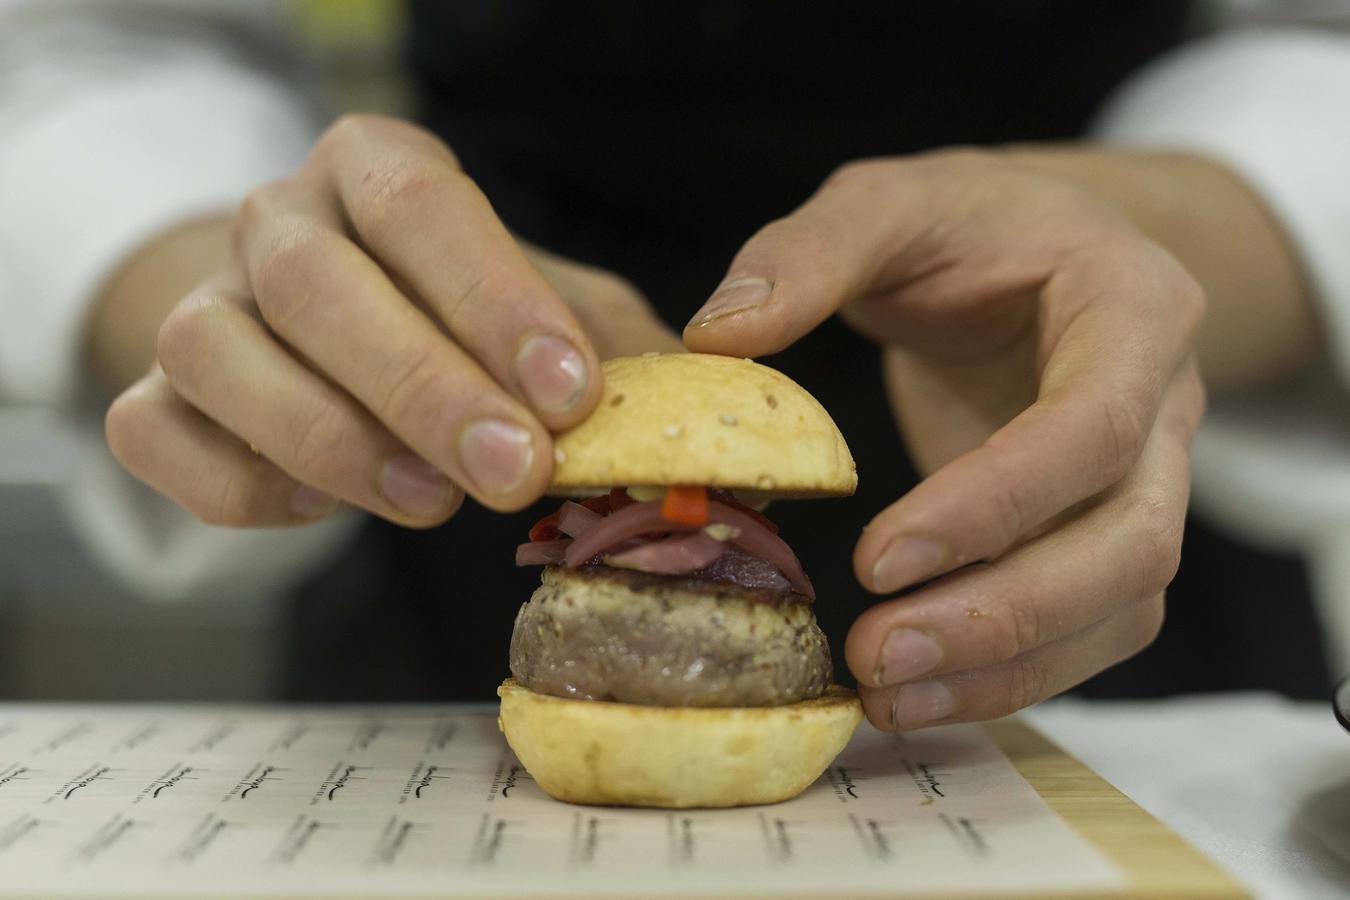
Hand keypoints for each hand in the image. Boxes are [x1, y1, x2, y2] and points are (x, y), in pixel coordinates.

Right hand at [106, 114, 676, 527]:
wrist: (348, 337)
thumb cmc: (469, 325)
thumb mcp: (556, 318)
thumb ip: (617, 355)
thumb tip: (696, 422)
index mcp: (376, 170)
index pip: (421, 203)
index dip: (494, 299)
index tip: (569, 392)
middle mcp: (278, 222)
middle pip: (317, 284)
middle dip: (423, 386)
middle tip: (516, 470)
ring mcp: (204, 304)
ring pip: (215, 354)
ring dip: (331, 438)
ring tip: (432, 501)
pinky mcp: (158, 394)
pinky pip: (157, 436)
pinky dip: (239, 482)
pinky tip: (324, 507)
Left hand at [684, 149, 1205, 729]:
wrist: (1037, 247)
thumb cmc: (969, 223)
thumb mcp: (890, 201)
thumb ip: (811, 252)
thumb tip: (716, 338)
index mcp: (1133, 308)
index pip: (1091, 425)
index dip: (995, 502)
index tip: (877, 559)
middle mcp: (1164, 406)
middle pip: (1133, 542)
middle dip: (1007, 615)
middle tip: (877, 654)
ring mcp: (1146, 478)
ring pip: (1123, 604)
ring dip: (1011, 666)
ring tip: (886, 694)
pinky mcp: (1103, 530)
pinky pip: (1092, 625)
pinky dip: (1013, 673)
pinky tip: (917, 692)